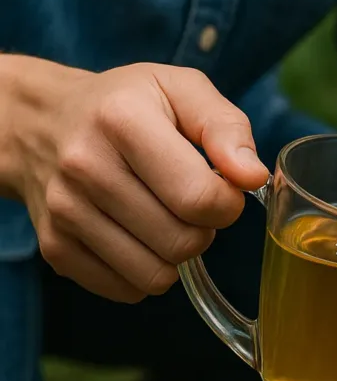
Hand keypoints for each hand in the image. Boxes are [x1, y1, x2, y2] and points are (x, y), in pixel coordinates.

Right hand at [2, 57, 267, 301]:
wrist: (40, 122)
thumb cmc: (125, 106)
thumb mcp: (181, 90)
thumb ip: (227, 128)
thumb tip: (252, 176)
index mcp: (122, 120)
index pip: (200, 198)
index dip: (228, 203)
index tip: (220, 187)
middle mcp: (85, 167)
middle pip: (183, 242)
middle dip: (203, 230)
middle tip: (189, 204)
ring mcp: (64, 211)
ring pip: (156, 275)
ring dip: (175, 255)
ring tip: (162, 218)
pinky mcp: (55, 247)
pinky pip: (127, 290)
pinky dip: (144, 272)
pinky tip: (136, 236)